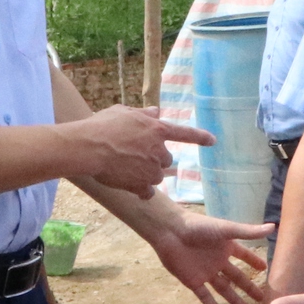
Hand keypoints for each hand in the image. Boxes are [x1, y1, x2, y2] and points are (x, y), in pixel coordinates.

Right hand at [73, 106, 210, 198]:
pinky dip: (141, 190)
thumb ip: (142, 114)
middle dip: (154, 158)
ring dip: (146, 174)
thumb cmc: (102, 125)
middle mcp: (159, 150)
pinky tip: (128, 186)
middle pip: (166, 159)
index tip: (213, 141)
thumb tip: (156, 111)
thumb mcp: (123, 112)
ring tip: (124, 168)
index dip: (200, 137)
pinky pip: (147, 192)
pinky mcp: (141, 185)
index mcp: (157, 130)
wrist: (89, 147)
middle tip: (133, 155)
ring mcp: (151, 169)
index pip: (185, 133)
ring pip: (156, 175)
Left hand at [149, 211, 273, 303]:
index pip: (244, 256)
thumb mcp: (226, 230)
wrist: (170, 232)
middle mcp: (218, 261)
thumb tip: (272, 228)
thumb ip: (248, 232)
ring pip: (223, 289)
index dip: (253, 262)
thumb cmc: (199, 227)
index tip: (265, 269)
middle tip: (261, 299)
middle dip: (248, 288)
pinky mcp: (193, 281)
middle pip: (236, 277)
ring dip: (235, 300)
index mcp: (226, 247)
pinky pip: (205, 296)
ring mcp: (206, 272)